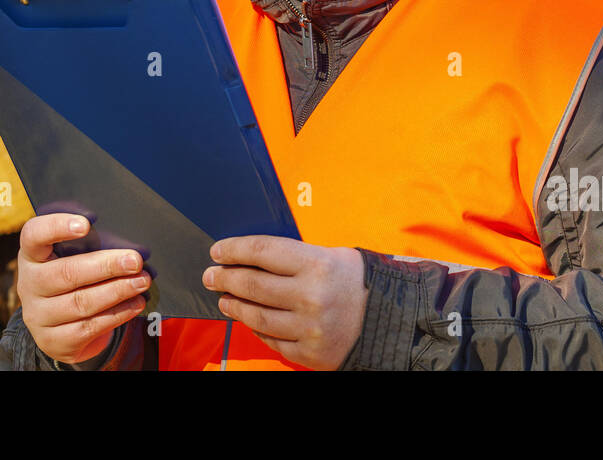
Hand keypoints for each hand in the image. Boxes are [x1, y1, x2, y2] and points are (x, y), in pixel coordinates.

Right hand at [16, 213, 151, 364]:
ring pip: (80, 303)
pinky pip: (88, 327)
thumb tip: (126, 244)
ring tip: (141, 281)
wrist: (62, 326)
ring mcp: (38, 316)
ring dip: (117, 291)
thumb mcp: (72, 258)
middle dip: (106, 266)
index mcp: (32, 255)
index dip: (57, 227)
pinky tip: (135, 303)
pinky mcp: (53, 340)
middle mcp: (29, 285)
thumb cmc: (74, 278)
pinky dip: (117, 314)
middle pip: (66, 273)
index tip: (86, 224)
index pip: (34, 235)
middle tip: (135, 261)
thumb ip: (90, 246)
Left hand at [202, 237, 366, 369]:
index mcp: (317, 264)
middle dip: (225, 278)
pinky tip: (249, 319)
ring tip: (224, 299)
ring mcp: (309, 328)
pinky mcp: (309, 353)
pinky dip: (257, 329)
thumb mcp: (332, 255)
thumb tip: (250, 257)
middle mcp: (311, 296)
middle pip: (252, 285)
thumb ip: (294, 256)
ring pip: (256, 316)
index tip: (218, 251)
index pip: (261, 251)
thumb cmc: (357, 282)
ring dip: (234, 306)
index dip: (233, 250)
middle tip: (211, 275)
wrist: (391, 321)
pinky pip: (272, 340)